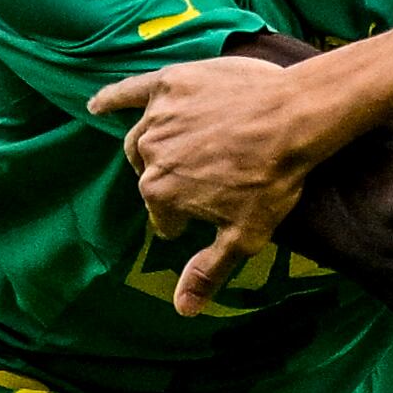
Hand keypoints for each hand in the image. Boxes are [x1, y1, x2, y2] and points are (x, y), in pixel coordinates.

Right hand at [100, 53, 325, 315]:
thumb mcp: (245, 236)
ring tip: (182, 149)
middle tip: (206, 177)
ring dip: (157, 147)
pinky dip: (113, 98)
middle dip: (173, 181)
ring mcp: (157, 116)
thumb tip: (182, 309)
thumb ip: (208, 271)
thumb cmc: (273, 180)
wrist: (296, 118)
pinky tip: (97, 105)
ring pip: (143, 138)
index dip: (187, 217)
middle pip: (150, 175)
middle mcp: (150, 153)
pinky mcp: (170, 83)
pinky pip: (130, 91)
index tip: (209, 210)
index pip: (163, 215)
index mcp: (160, 193)